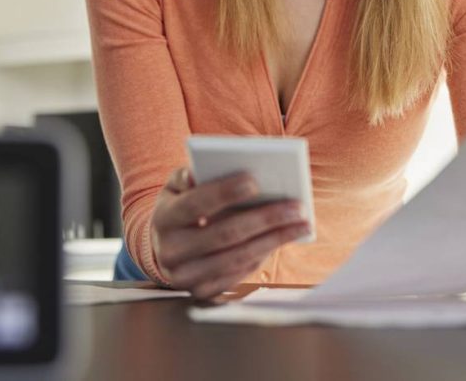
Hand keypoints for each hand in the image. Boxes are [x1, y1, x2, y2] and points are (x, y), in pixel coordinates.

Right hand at [150, 167, 310, 299]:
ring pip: (238, 257)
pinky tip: (284, 239)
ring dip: (274, 240)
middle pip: (225, 234)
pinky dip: (264, 255)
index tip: (255, 180)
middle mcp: (172, 252)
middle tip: (297, 207)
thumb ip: (186, 176)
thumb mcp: (175, 188)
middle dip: (265, 219)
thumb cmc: (179, 208)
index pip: (196, 204)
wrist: (163, 248)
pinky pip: (240, 274)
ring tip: (302, 224)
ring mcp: (186, 277)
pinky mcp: (202, 292)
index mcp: (164, 219)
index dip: (225, 193)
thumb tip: (197, 174)